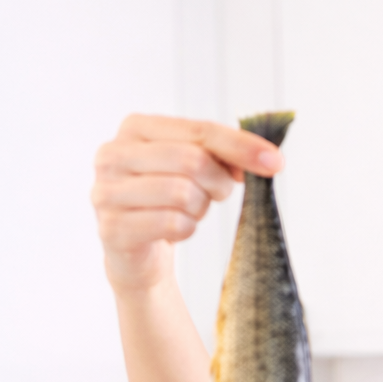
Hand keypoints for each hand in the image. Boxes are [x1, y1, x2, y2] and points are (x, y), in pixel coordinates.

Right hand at [91, 114, 283, 292]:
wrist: (137, 253)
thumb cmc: (169, 203)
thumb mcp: (196, 170)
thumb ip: (223, 156)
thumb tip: (267, 158)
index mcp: (136, 128)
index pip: (199, 130)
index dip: (241, 146)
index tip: (276, 162)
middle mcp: (113, 154)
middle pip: (193, 160)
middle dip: (218, 183)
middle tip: (216, 195)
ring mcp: (107, 191)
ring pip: (184, 193)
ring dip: (200, 209)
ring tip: (189, 212)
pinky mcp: (112, 227)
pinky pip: (173, 224)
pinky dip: (186, 230)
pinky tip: (175, 230)